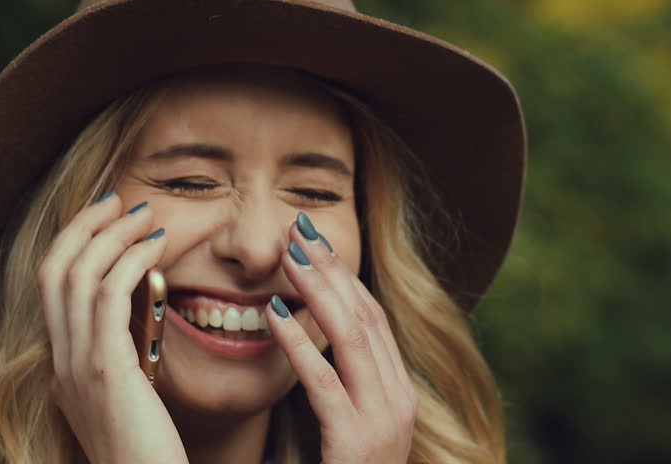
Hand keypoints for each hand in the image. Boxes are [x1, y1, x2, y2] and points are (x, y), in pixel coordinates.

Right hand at [37, 193, 188, 463]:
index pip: (52, 287)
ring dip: (112, 235)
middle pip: (53, 270)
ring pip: (77, 275)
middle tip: (121, 200)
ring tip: (146, 215)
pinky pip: (107, 297)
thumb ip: (123, 360)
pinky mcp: (104, 371)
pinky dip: (129, 262)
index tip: (107, 217)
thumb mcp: (129, 398)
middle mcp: (60, 364)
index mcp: (63, 368)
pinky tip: (156, 248)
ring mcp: (77, 367)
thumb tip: (141, 319)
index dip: (75, 242)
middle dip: (86, 226)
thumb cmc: (151, 453)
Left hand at [266, 213, 417, 463]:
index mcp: (396, 392)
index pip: (372, 316)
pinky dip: (299, 343)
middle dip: (332, 268)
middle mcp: (398, 400)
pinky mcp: (355, 442)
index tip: (313, 238)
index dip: (343, 273)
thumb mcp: (342, 425)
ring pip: (353, 337)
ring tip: (287, 256)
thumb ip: (334, 382)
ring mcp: (383, 422)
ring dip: (318, 290)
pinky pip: (325, 382)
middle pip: (366, 314)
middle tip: (299, 227)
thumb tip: (301, 327)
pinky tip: (272, 316)